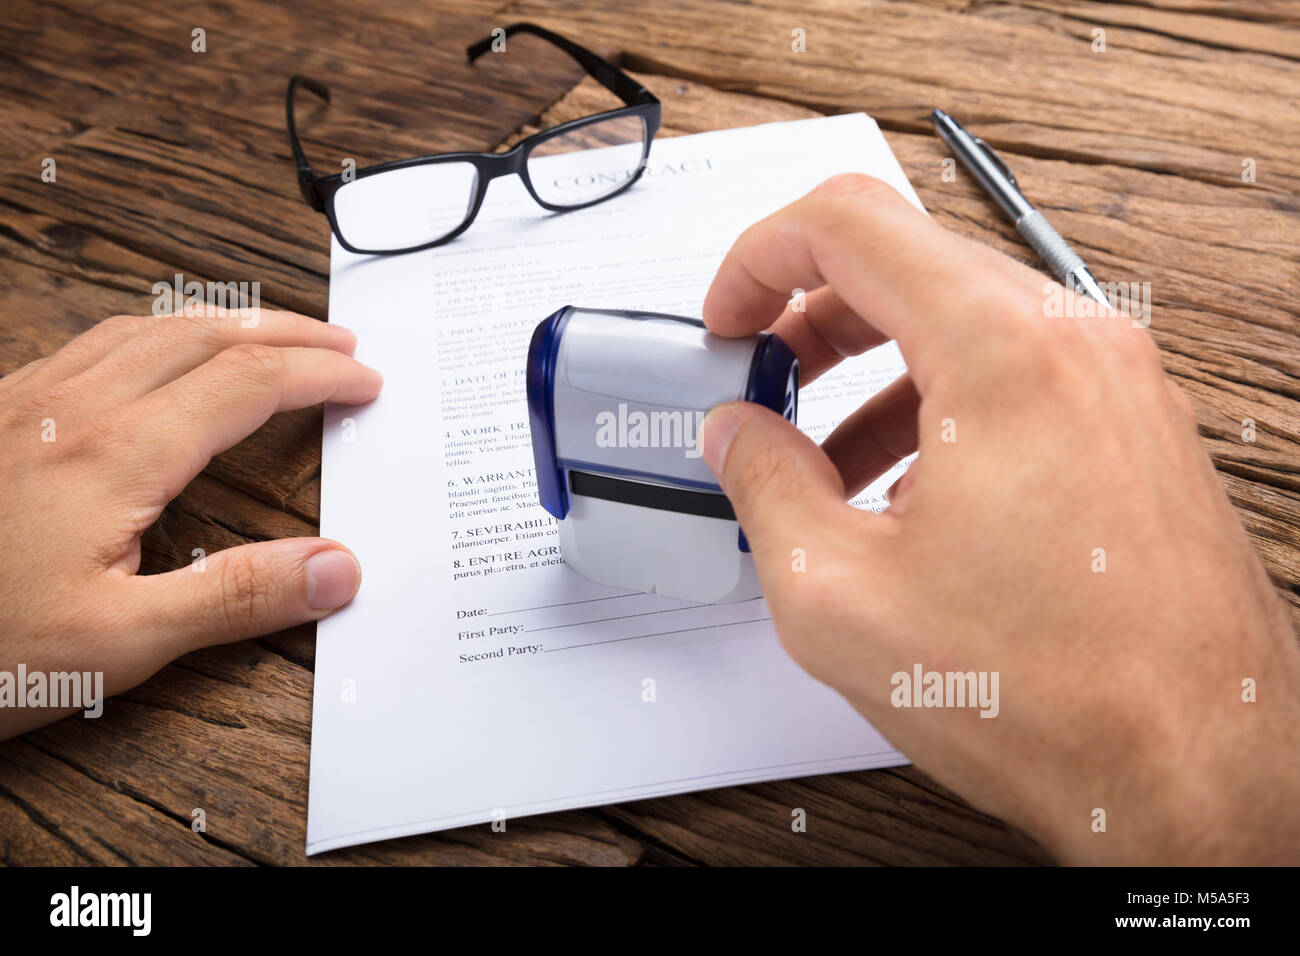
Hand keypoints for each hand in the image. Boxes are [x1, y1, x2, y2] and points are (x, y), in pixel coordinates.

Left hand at [0, 309, 381, 739]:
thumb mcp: (119, 645)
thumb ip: (237, 597)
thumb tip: (338, 567)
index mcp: (117, 453)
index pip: (249, 383)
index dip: (319, 374)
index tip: (366, 381)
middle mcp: (72, 408)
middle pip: (204, 333)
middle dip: (286, 329)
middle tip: (341, 341)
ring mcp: (25, 401)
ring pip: (145, 325)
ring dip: (224, 321)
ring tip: (269, 335)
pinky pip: (92, 342)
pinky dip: (156, 332)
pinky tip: (156, 356)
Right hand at [699, 173, 1299, 863]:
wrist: (1198, 773)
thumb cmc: (1056, 696)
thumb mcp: (837, 595)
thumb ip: (764, 486)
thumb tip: (739, 435)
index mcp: (1003, 354)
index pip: (851, 222)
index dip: (759, 256)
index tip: (731, 316)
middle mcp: (1076, 346)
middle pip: (909, 264)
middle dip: (812, 318)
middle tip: (764, 382)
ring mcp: (1119, 386)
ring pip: (964, 322)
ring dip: (874, 371)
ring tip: (824, 461)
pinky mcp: (1136, 431)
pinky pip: (1017, 376)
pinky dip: (940, 406)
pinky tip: (905, 494)